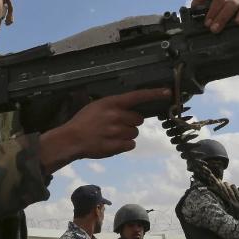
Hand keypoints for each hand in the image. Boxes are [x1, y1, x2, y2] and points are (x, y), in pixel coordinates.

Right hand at [38, 88, 170, 172]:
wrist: (71, 139)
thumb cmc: (83, 121)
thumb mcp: (96, 106)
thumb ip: (114, 106)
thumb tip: (130, 109)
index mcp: (111, 103)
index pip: (137, 96)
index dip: (153, 94)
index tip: (167, 92)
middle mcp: (116, 116)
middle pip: (139, 119)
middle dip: (131, 122)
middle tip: (118, 125)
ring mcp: (117, 131)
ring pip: (135, 133)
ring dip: (127, 134)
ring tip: (112, 134)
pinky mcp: (116, 146)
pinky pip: (131, 144)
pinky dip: (125, 144)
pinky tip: (113, 142)